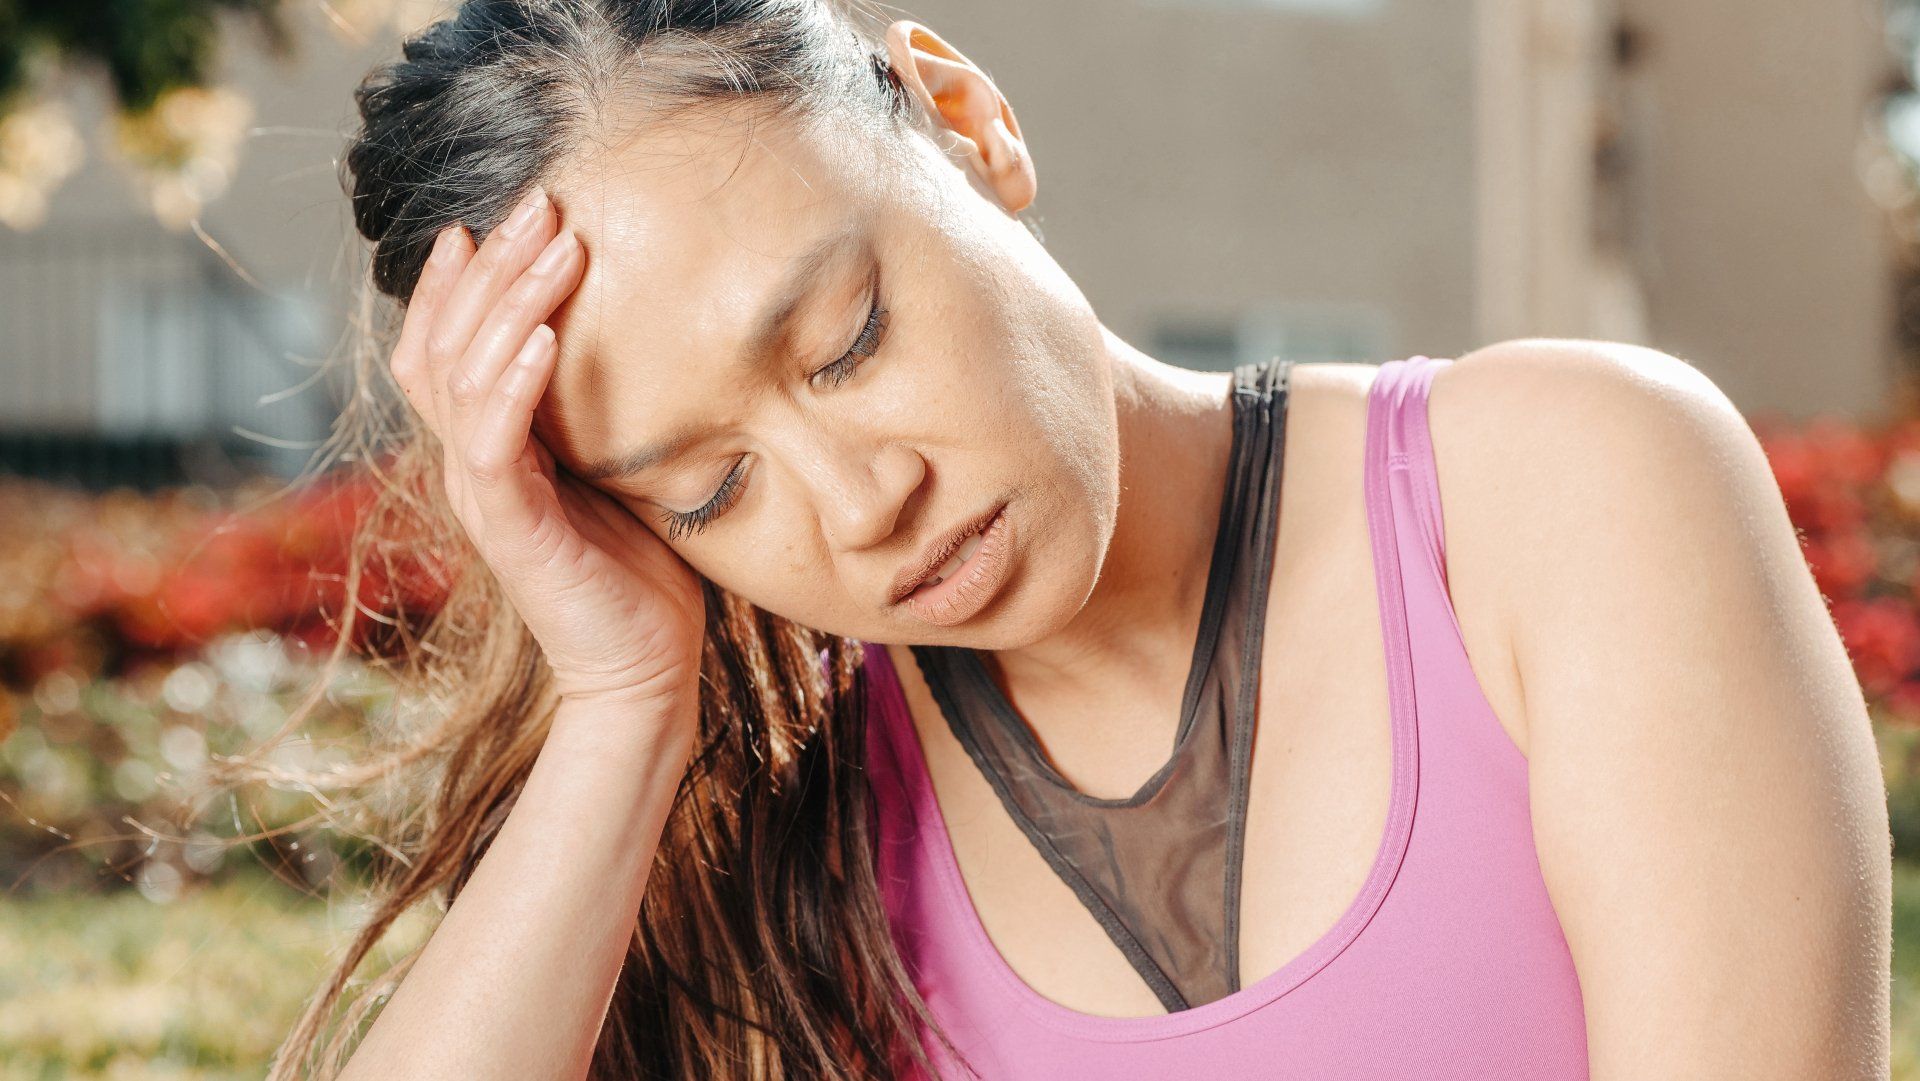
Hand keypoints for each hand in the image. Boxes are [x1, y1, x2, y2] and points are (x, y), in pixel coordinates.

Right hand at [389, 188, 706, 722]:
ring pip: (466, 378)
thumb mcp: (615, 469)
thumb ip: (594, 413)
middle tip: (539, 204)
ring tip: (553, 248)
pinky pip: (493, 444)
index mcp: (488, 450)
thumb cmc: (641, 569)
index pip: (440, 348)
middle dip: (491, 266)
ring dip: (508, 304)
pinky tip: (540, 339)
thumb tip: (625, 341)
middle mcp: (470, 466)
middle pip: (447, 344)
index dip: (450, 284)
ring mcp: (483, 497)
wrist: (645, 668)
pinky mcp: (512, 530)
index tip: (485, 219)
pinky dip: (514, 385)